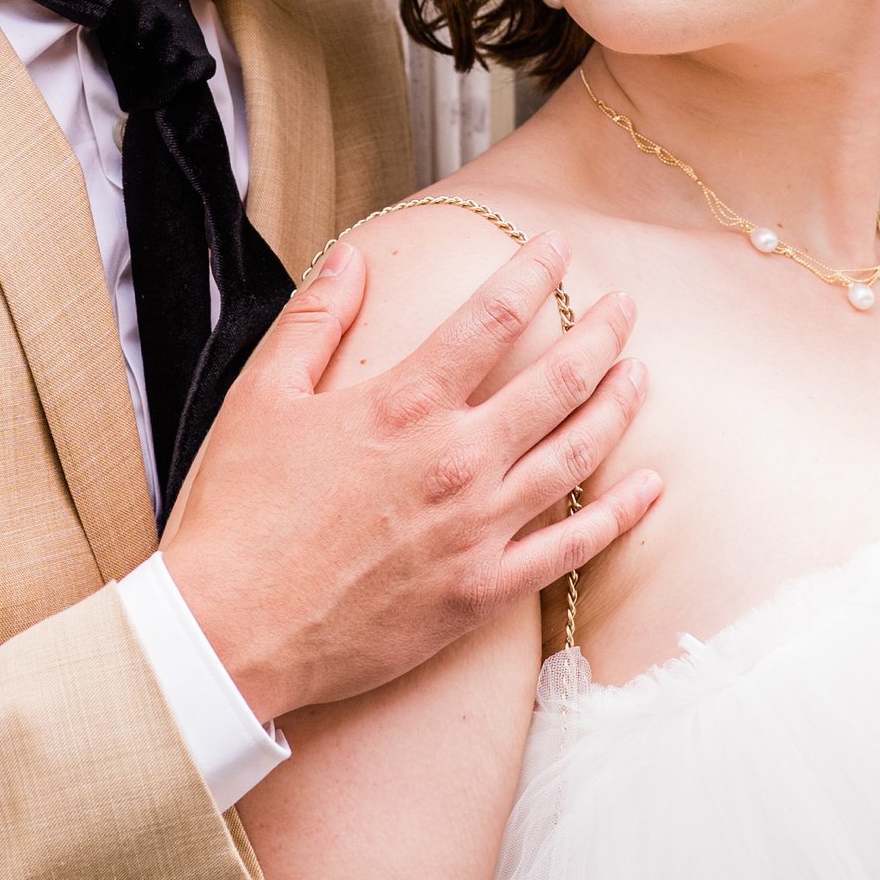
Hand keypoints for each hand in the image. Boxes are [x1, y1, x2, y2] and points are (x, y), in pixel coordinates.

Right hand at [161, 233, 658, 720]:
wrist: (231, 632)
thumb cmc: (237, 516)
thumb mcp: (259, 398)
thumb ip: (313, 321)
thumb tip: (351, 260)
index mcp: (402, 405)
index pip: (492, 319)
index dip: (534, 273)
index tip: (559, 247)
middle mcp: (454, 460)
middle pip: (557, 381)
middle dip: (600, 333)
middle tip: (625, 306)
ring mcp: (477, 529)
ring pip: (576, 454)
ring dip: (617, 406)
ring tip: (639, 373)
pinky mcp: (483, 592)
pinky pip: (572, 547)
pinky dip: (619, 514)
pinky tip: (648, 486)